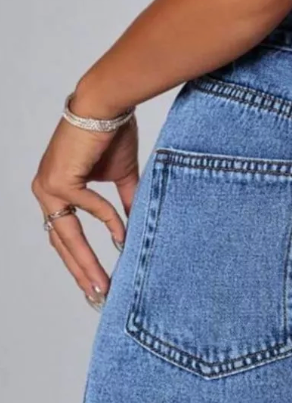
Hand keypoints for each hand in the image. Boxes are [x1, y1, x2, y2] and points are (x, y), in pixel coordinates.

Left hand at [32, 106, 138, 309]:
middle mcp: (45, 190)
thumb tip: (135, 231)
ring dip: (87, 263)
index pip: (64, 235)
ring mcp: (48, 186)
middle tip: (99, 297)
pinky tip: (123, 236)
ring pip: (67, 236)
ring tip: (104, 285)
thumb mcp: (119, 178)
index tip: (97, 283)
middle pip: (62, 243)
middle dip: (82, 273)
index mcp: (55, 190)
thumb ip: (124, 205)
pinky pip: (86, 209)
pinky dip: (107, 222)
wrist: (106, 104)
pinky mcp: (59, 180)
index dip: (80, 261)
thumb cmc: (111, 133)